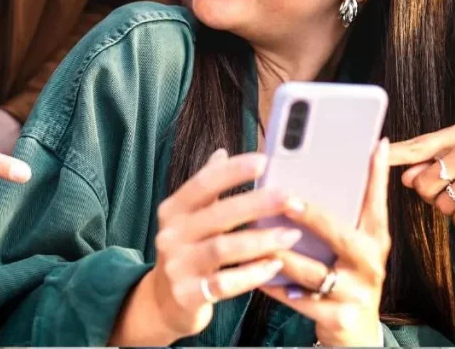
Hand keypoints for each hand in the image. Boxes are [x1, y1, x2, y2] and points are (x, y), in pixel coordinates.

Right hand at [135, 150, 302, 342]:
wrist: (163, 301)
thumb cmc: (186, 251)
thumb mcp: (189, 218)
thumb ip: (206, 188)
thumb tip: (222, 153)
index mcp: (173, 210)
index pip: (203, 184)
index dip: (233, 171)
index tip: (264, 160)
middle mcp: (171, 234)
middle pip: (218, 215)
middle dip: (257, 204)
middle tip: (290, 197)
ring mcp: (178, 265)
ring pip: (223, 249)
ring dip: (261, 240)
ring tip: (291, 234)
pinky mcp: (188, 294)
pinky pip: (225, 284)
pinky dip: (252, 274)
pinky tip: (275, 265)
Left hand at [261, 139, 391, 346]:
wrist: (356, 332)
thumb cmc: (348, 275)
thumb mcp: (356, 244)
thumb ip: (344, 210)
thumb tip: (340, 160)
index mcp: (374, 239)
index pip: (376, 201)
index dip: (375, 174)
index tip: (371, 146)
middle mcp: (370, 263)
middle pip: (341, 235)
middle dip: (312, 217)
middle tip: (286, 199)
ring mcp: (355, 292)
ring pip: (312, 270)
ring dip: (280, 254)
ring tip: (254, 237)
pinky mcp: (338, 316)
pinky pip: (298, 299)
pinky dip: (274, 286)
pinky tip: (255, 274)